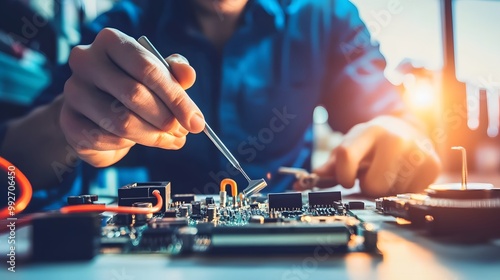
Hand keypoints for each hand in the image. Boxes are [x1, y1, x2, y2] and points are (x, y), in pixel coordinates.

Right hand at [60, 28, 204, 166]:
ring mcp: (73, 91)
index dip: (176, 99)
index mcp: (111, 41)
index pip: (148, 69)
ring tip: (167, 139)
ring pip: (122, 122)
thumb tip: (188, 75)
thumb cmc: (132, 85)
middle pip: (135, 95)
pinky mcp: (67, 121)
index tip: (196, 122)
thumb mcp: (158, 74)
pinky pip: (106, 139)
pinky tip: (136, 140)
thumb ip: (175, 72)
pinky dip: (128, 144)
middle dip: (166, 120)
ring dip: (151, 136)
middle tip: (181, 133)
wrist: (96, 109)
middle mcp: (86, 61)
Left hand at [311, 115, 440, 196]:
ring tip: (390, 172)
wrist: (410, 130)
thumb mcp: (353, 145)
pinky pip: (409, 194)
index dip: (342, 175)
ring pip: (390, 193)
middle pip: (372, 185)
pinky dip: (403, 190)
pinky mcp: (433, 166)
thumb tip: (307, 180)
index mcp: (370, 131)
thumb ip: (332, 164)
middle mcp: (395, 138)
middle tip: (372, 175)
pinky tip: (404, 175)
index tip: (346, 180)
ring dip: (386, 188)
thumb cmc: (375, 142)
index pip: (346, 156)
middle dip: (368, 186)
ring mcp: (417, 152)